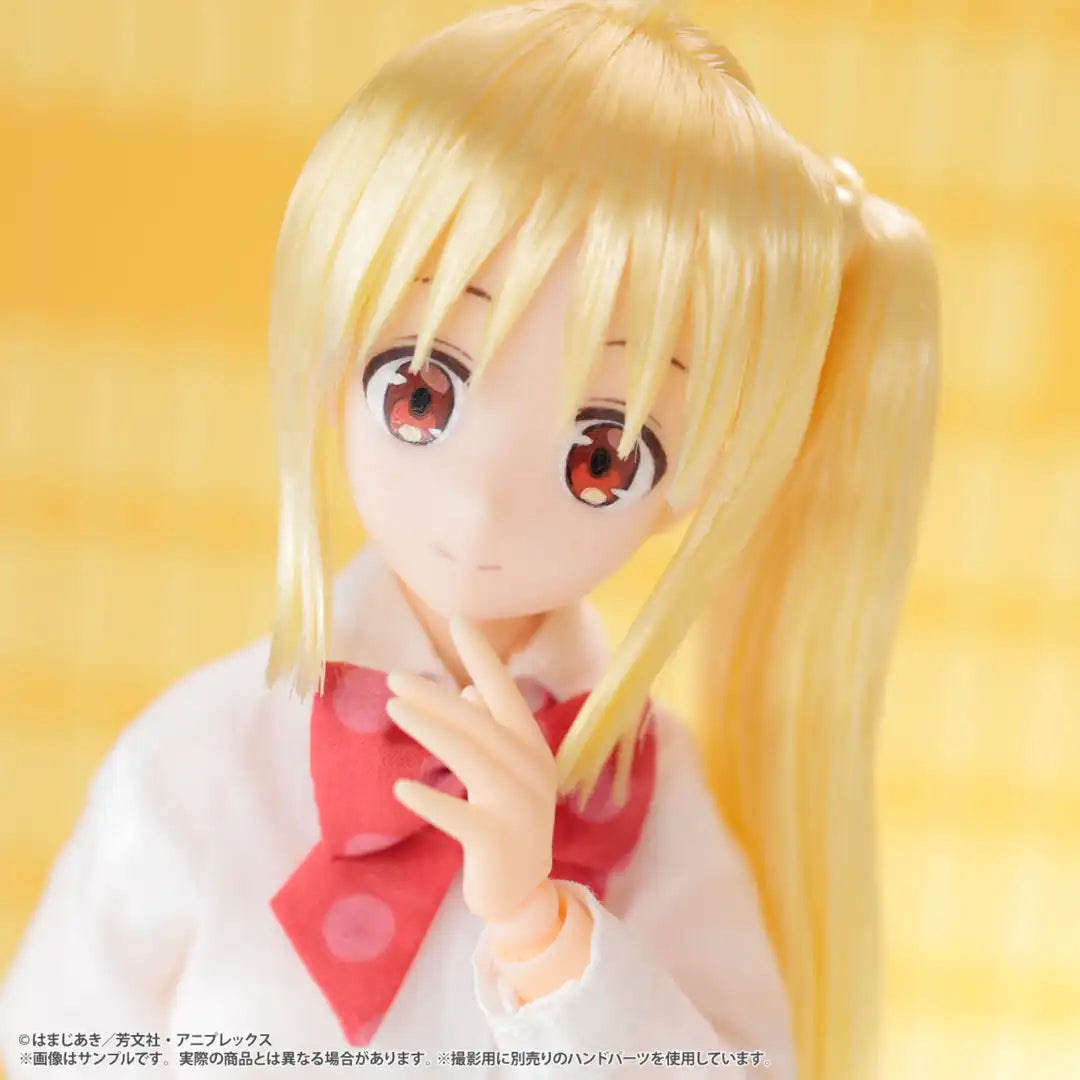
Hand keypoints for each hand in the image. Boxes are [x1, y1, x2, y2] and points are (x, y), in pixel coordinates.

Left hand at [386, 616, 556, 923]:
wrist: (523, 894)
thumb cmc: (507, 823)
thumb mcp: (504, 772)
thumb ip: (492, 731)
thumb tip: (471, 691)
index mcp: (531, 746)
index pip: (504, 691)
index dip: (482, 655)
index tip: (458, 619)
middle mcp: (530, 768)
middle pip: (479, 720)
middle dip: (436, 695)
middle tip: (393, 676)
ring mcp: (518, 804)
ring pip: (471, 755)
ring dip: (431, 728)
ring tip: (392, 708)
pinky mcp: (498, 840)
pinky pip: (460, 815)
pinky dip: (432, 801)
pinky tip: (402, 790)